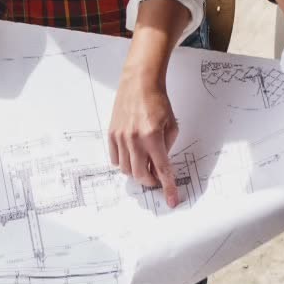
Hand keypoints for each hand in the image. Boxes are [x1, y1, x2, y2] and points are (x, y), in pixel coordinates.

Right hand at [110, 75, 181, 206]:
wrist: (139, 83)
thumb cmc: (158, 101)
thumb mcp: (172, 125)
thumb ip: (167, 147)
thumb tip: (160, 165)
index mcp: (152, 137)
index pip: (162, 170)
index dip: (168, 188)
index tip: (172, 200)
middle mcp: (134, 139)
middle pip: (141, 175)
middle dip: (151, 182)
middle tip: (157, 178)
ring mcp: (120, 137)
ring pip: (127, 170)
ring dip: (138, 172)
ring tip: (145, 163)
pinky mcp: (111, 134)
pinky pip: (116, 159)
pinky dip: (125, 163)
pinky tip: (133, 155)